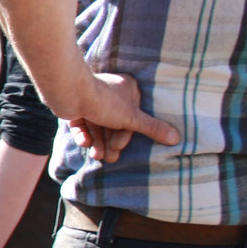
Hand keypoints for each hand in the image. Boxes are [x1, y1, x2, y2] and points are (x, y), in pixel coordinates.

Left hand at [65, 72, 180, 162]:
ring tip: (97, 156)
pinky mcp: (75, 107)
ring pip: (97, 126)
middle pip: (113, 124)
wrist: (70, 92)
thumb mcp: (132, 118)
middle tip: (109, 158)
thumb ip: (152, 128)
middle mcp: (109, 93)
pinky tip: (84, 143)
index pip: (131, 116)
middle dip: (110, 142)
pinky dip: (83, 135)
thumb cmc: (104, 101)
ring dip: (98, 142)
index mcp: (127, 89)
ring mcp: (91, 100)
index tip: (119, 145)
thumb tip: (176, 138)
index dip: (126, 134)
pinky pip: (82, 124)